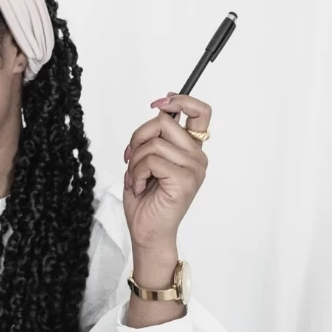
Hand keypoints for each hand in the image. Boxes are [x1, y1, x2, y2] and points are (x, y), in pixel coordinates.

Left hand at [122, 92, 210, 250]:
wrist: (147, 232)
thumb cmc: (146, 199)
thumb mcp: (148, 160)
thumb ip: (156, 137)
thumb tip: (160, 108)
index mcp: (191, 150)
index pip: (201, 112)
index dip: (180, 100)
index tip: (158, 103)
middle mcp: (197, 157)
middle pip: (165, 121)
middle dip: (138, 136)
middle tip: (130, 156)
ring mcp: (194, 169)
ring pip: (154, 143)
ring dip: (135, 161)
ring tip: (136, 178)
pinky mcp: (184, 180)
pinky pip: (152, 161)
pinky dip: (137, 173)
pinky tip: (139, 187)